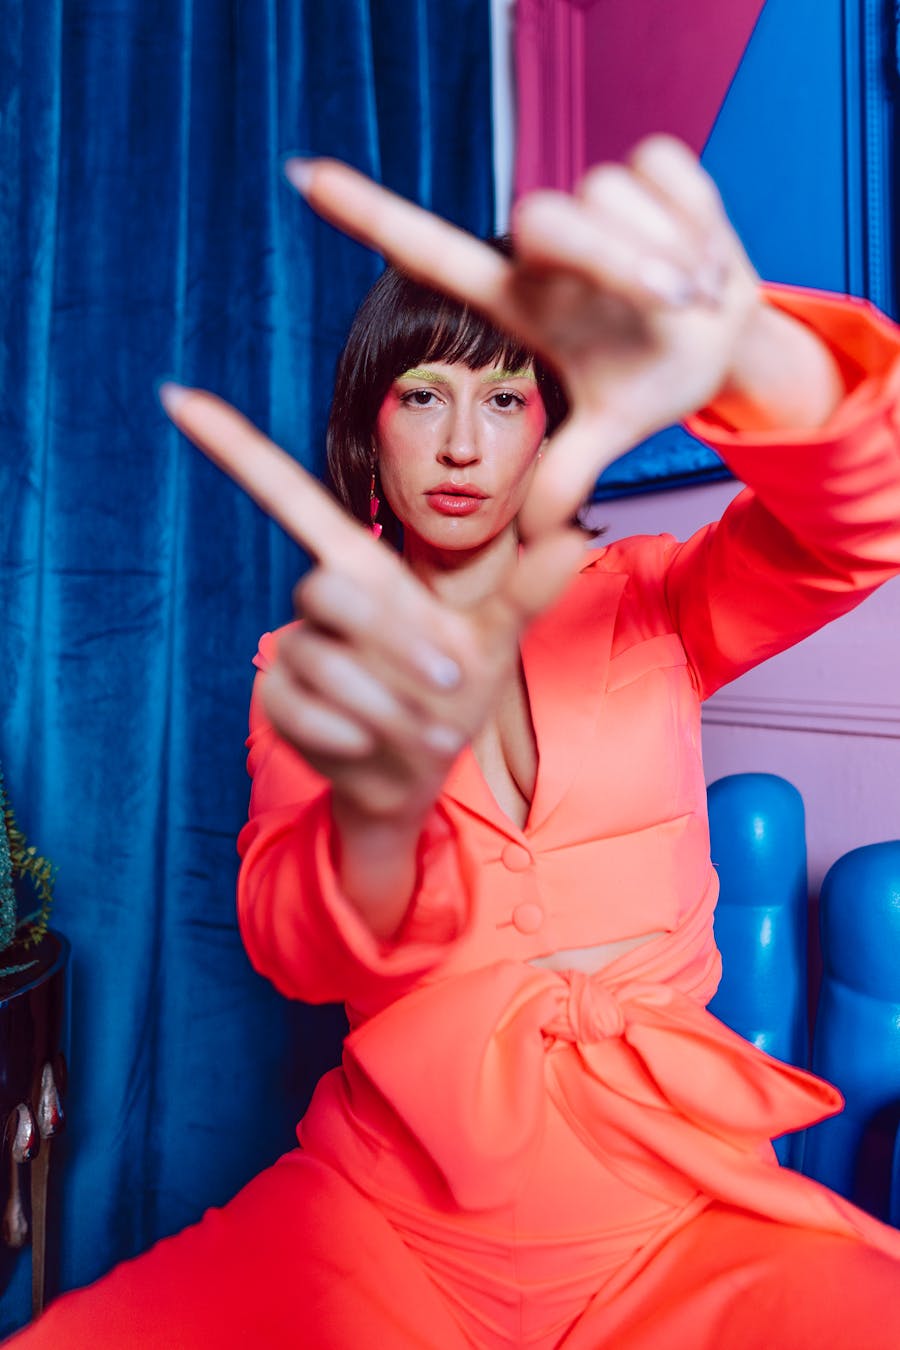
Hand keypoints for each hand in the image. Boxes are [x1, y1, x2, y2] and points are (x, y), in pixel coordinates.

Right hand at [159, 386, 584, 831]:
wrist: (418, 773)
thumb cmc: (451, 696)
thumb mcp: (497, 643)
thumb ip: (527, 590)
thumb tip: (575, 533)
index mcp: (366, 567)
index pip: (289, 497)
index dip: (234, 448)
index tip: (176, 394)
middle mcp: (322, 601)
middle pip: (326, 588)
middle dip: (396, 641)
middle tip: (451, 685)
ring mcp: (295, 650)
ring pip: (322, 658)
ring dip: (386, 702)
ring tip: (433, 732)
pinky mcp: (278, 701)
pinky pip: (299, 706)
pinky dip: (347, 731)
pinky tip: (372, 746)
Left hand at [286, 136, 761, 534]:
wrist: (732, 342)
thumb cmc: (656, 377)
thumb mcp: (612, 429)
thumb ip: (568, 471)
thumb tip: (536, 536)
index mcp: (522, 301)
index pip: (433, 253)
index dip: (366, 215)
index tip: (301, 177)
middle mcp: (545, 249)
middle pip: (545, 218)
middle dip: (617, 261)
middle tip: (677, 303)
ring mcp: (592, 203)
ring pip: (607, 195)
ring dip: (666, 251)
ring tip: (693, 294)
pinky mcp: (645, 166)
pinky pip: (661, 168)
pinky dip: (695, 214)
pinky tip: (706, 252)